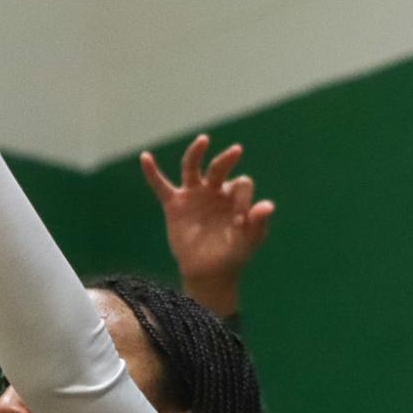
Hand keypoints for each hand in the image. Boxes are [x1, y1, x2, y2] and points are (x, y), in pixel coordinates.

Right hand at [140, 134, 273, 316]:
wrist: (209, 272)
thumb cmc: (233, 254)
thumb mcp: (249, 240)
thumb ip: (258, 222)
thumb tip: (268, 206)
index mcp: (234, 196)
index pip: (241, 184)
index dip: (243, 198)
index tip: (240, 222)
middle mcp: (214, 190)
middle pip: (219, 167)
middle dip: (227, 160)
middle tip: (237, 151)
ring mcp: (193, 195)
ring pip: (192, 167)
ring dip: (196, 152)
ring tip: (204, 140)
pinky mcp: (174, 205)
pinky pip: (161, 185)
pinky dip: (151, 172)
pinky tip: (145, 157)